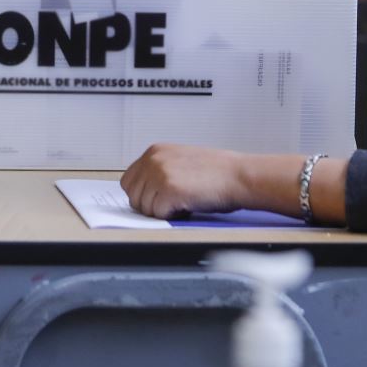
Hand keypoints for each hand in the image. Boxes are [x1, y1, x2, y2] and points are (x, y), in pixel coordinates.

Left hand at [120, 144, 250, 217]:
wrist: (238, 176)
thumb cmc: (216, 173)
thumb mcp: (180, 162)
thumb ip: (159, 170)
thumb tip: (142, 191)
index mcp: (154, 151)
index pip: (128, 181)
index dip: (142, 195)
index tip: (157, 199)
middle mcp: (153, 160)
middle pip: (133, 196)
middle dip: (150, 206)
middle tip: (173, 203)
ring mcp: (160, 174)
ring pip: (144, 208)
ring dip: (162, 211)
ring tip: (184, 201)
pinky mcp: (169, 190)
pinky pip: (158, 214)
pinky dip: (172, 215)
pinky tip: (188, 205)